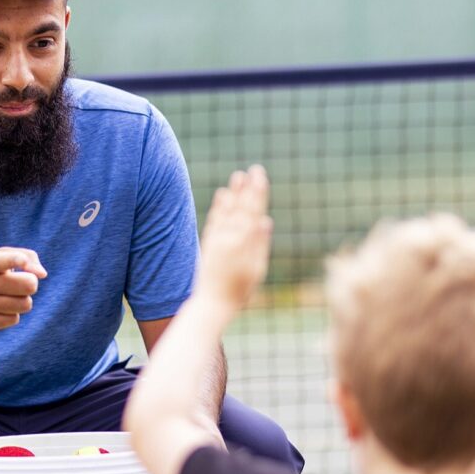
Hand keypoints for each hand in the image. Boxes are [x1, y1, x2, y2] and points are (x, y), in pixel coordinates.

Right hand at [0, 247, 47, 329]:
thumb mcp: (0, 255)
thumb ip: (27, 257)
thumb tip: (42, 274)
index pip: (2, 261)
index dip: (15, 260)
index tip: (22, 261)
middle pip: (29, 285)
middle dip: (30, 284)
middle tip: (19, 282)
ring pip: (25, 304)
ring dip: (22, 300)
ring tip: (5, 295)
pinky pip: (14, 319)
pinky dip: (11, 313)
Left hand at [195, 165, 272, 313]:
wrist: (211, 304)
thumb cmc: (239, 291)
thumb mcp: (256, 270)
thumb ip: (260, 244)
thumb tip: (265, 220)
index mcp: (243, 243)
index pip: (253, 211)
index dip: (257, 192)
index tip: (260, 176)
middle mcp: (229, 237)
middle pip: (241, 207)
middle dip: (248, 187)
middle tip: (253, 169)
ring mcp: (217, 239)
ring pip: (227, 210)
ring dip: (233, 192)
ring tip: (238, 175)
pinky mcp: (209, 244)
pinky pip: (215, 220)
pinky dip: (219, 207)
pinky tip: (223, 195)